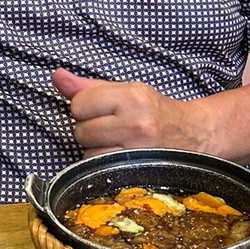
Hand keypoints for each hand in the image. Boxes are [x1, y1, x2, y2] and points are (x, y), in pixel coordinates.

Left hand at [52, 69, 213, 157]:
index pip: (79, 104)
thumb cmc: (153, 110)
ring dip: (95, 150)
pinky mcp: (137, 172)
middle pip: (80, 131)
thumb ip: (88, 86)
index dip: (84, 108)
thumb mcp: (125, 90)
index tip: (101, 110)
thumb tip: (56, 76)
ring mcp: (137, 151)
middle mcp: (135, 123)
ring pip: (87, 154)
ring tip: (116, 142)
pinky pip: (100, 170)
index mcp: (131, 96)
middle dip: (89, 129)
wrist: (193, 135)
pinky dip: (103, 165)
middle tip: (111, 127)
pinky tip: (118, 156)